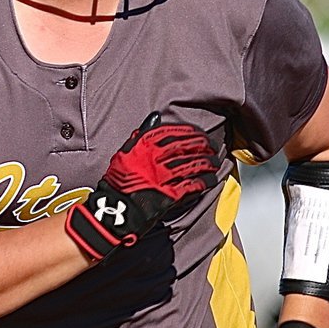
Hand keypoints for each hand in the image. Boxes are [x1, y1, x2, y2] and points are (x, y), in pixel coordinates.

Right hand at [65, 112, 219, 262]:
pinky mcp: (169, 195)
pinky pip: (192, 185)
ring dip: (207, 163)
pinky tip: (212, 179)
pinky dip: (205, 181)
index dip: (191, 132)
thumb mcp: (126, 151)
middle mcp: (154, 159)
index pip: (174, 132)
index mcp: (144, 145)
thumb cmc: (119, 180)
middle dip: (203, 146)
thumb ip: (142, 134)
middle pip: (187, 147)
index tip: (200, 133)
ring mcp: (162, 177)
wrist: (113, 210)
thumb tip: (156, 117)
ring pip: (193, 165)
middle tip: (212, 146)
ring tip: (215, 162)